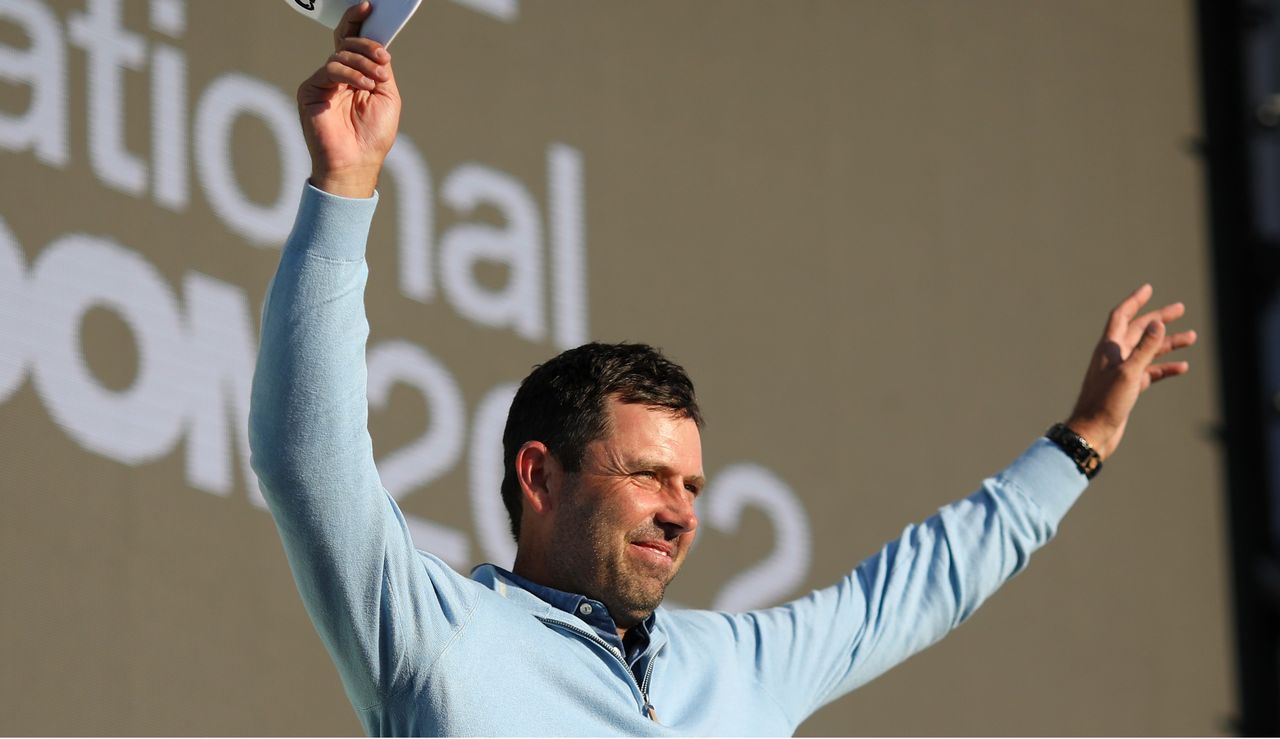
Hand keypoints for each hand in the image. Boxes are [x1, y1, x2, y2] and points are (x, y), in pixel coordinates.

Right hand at [296, 2, 401, 197]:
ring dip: (363, 62)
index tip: (371, 7)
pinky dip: (350, 73)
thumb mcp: (387, 97)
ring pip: (340, 54)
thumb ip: (381, 70)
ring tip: (377, 79)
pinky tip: (364, 85)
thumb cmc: (373, 136)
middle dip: (366, 44)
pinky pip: (330, 69)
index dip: (360, 22)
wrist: (356, 163)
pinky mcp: (310, 89)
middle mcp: (338, 75)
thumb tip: (379, 48)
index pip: (354, 41)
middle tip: (382, 56)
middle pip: (346, 41)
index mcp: (355, 75)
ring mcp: (322, 81)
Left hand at [1065, 284, 1197, 461]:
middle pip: (1138, 331)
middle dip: (1158, 319)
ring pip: (1147, 352)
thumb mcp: (1128, 373)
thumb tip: (1157, 323)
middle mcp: (1114, 356)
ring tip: (1191, 337)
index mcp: (1108, 348)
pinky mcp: (1128, 388)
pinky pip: (1149, 372)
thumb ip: (1144, 348)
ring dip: (1167, 344)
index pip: (1122, 316)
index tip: (1149, 288)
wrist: (1093, 432)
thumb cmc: (1105, 402)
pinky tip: (1182, 367)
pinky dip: (1165, 368)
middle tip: (1180, 309)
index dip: (1135, 301)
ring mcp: (1121, 372)